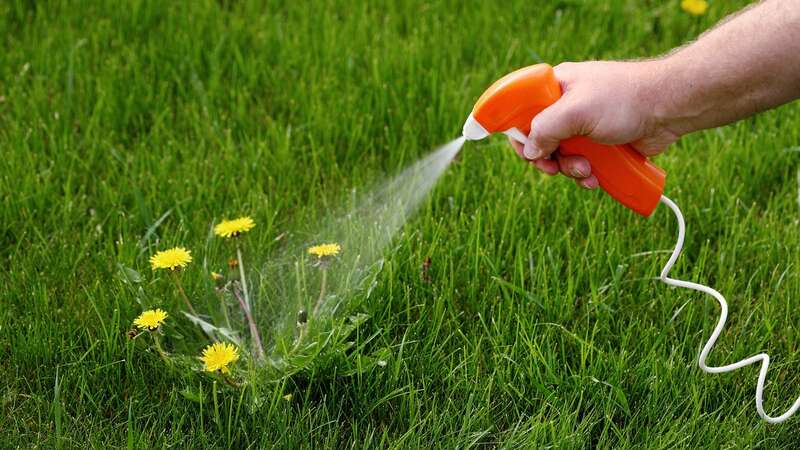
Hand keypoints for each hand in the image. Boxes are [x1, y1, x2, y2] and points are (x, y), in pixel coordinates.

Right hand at [509, 61, 679, 188]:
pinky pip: (582, 163)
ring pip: (561, 156)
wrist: (669, 108)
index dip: (519, 133)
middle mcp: (566, 106)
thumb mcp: (576, 111)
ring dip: (570, 169)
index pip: (522, 110)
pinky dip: (586, 174)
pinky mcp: (600, 143)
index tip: (527, 152)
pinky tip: (597, 178)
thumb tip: (530, 152)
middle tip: (554, 169)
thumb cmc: (624, 99)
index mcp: (555, 87)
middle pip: (540, 140)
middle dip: (548, 159)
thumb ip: (545, 129)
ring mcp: (584, 126)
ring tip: (587, 170)